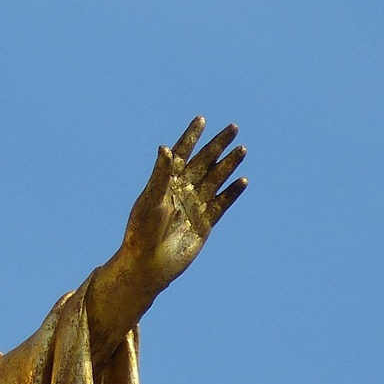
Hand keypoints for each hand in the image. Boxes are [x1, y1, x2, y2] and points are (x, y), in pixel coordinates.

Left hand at [119, 116, 247, 296]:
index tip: (201, 119)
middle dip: (217, 145)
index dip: (191, 137)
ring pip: (215, 180)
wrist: (148, 264)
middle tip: (232, 127)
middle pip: (203, 162)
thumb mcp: (151, 200)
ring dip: (228, 164)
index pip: (180, 154)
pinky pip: (222, 204)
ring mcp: (194, 206)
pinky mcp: (205, 223)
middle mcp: (180, 191)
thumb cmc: (142, 231)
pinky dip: (232, 193)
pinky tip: (242, 181)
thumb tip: (166, 148)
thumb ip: (161, 174)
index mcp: (164, 183)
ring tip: (242, 148)